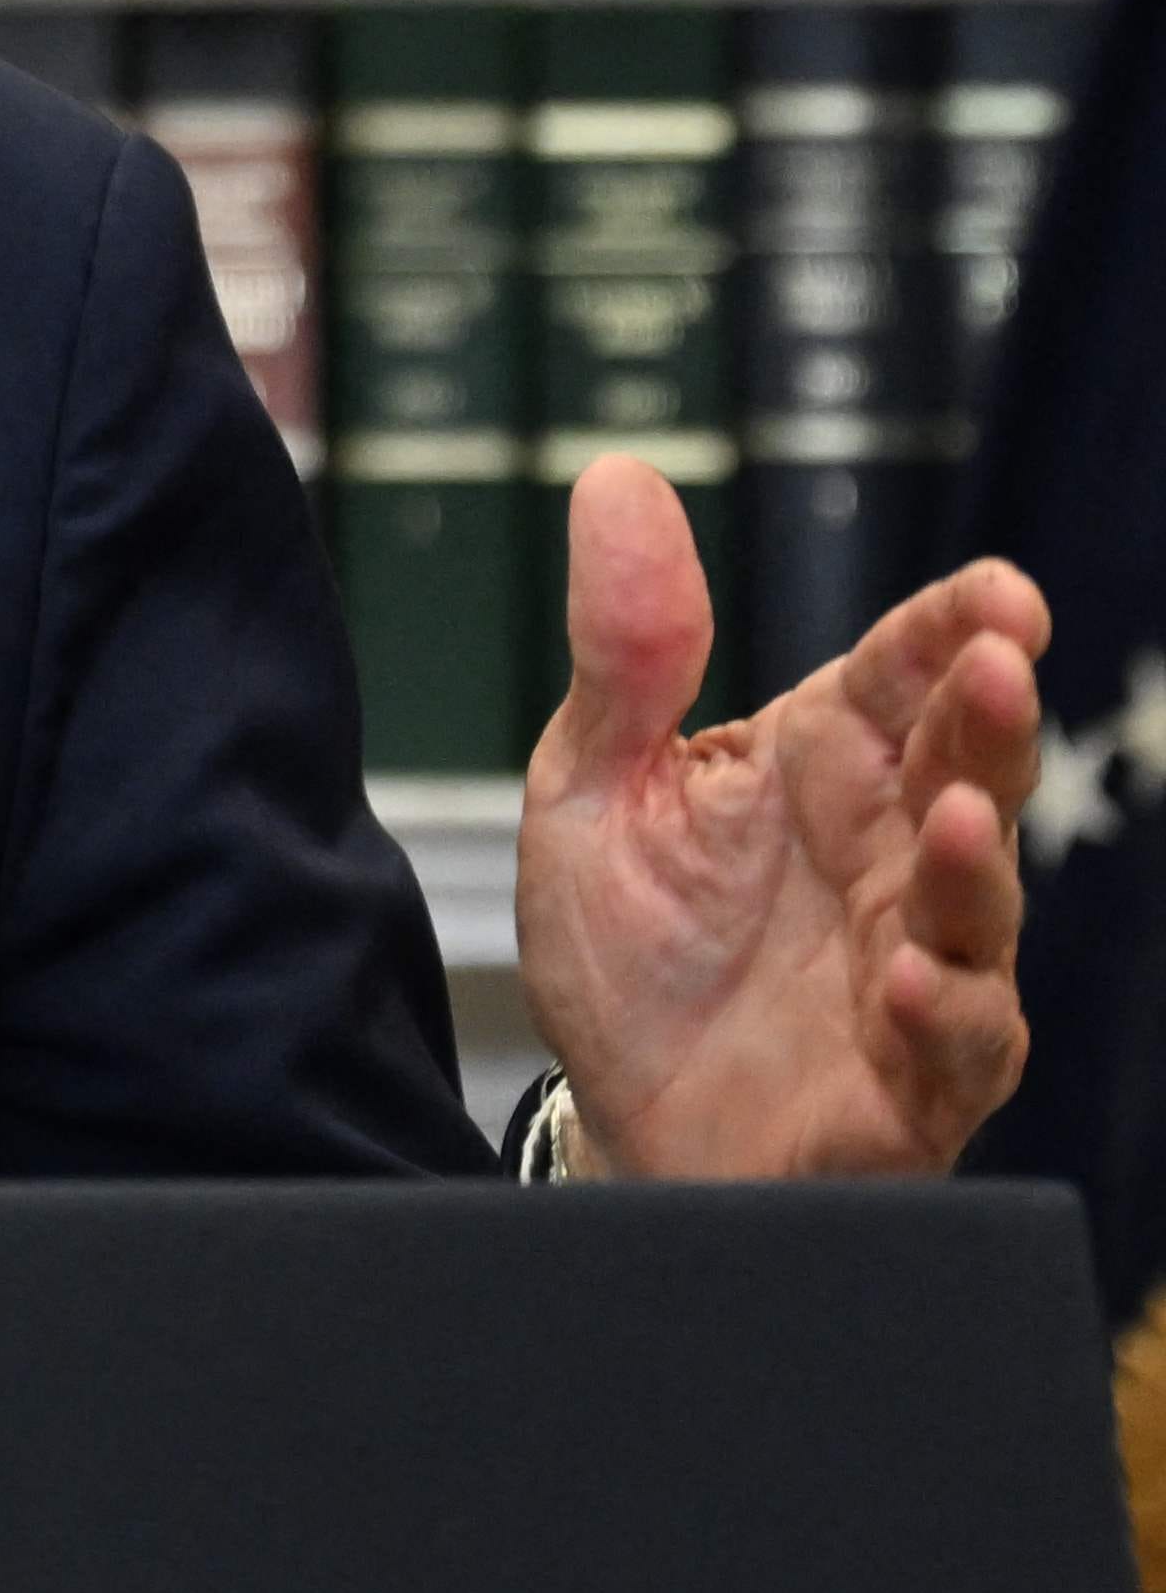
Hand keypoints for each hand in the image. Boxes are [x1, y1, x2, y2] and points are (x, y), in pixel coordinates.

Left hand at [513, 454, 1041, 1177]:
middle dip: (993, 716)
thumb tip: (618, 475)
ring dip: (974, 861)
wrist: (612, 1118)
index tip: (997, 593)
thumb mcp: (593, 782)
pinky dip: (940, 1009)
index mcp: (822, 763)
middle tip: (999, 663)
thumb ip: (623, 648)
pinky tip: (902, 977)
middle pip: (968, 769)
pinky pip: (955, 1044)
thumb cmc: (629, 948)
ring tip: (953, 814)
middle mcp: (887, 857)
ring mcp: (914, 967)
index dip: (955, 627)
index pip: (906, 673)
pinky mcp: (913, 1083)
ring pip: (980, 905)